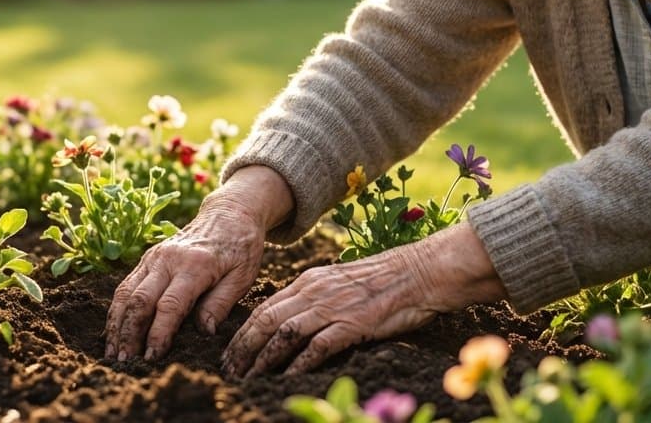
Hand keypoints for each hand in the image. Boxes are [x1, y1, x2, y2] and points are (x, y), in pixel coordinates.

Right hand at [104, 166, 292, 361]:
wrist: (230, 212)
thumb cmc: (241, 247)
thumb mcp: (243, 276)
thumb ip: (221, 304)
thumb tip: (203, 333)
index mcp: (195, 266)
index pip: (169, 306)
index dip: (158, 334)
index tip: (152, 358)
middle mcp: (168, 260)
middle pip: (139, 301)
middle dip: (129, 334)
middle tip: (124, 363)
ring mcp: (154, 257)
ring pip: (126, 293)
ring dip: (117, 325)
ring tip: (113, 353)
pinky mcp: (147, 258)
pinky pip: (126, 285)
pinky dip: (117, 310)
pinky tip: (114, 331)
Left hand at [221, 223, 506, 376]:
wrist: (420, 272)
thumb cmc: (384, 282)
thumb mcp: (340, 283)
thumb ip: (316, 299)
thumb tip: (294, 323)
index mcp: (309, 281)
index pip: (265, 309)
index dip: (243, 333)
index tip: (230, 353)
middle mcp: (315, 292)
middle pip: (266, 321)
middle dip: (244, 348)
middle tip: (230, 371)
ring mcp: (333, 307)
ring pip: (285, 333)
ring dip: (263, 358)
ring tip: (250, 378)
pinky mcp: (353, 322)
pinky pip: (318, 345)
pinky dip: (300, 362)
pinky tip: (288, 377)